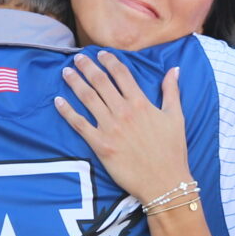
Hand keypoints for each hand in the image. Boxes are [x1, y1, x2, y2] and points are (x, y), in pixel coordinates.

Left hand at [54, 52, 190, 204]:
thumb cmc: (173, 151)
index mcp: (141, 103)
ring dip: (75, 83)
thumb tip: (174, 69)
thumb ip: (172, 91)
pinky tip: (58, 101)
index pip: (122, 74)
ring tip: (66, 73)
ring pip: (87, 98)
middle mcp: (123, 111)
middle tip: (77, 58)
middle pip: (100, 82)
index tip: (100, 54)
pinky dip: (67, 111)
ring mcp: (110, 127)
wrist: (165, 182)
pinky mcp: (100, 145)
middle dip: (87, 67)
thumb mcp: (176, 117)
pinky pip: (79, 124)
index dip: (109, 61)